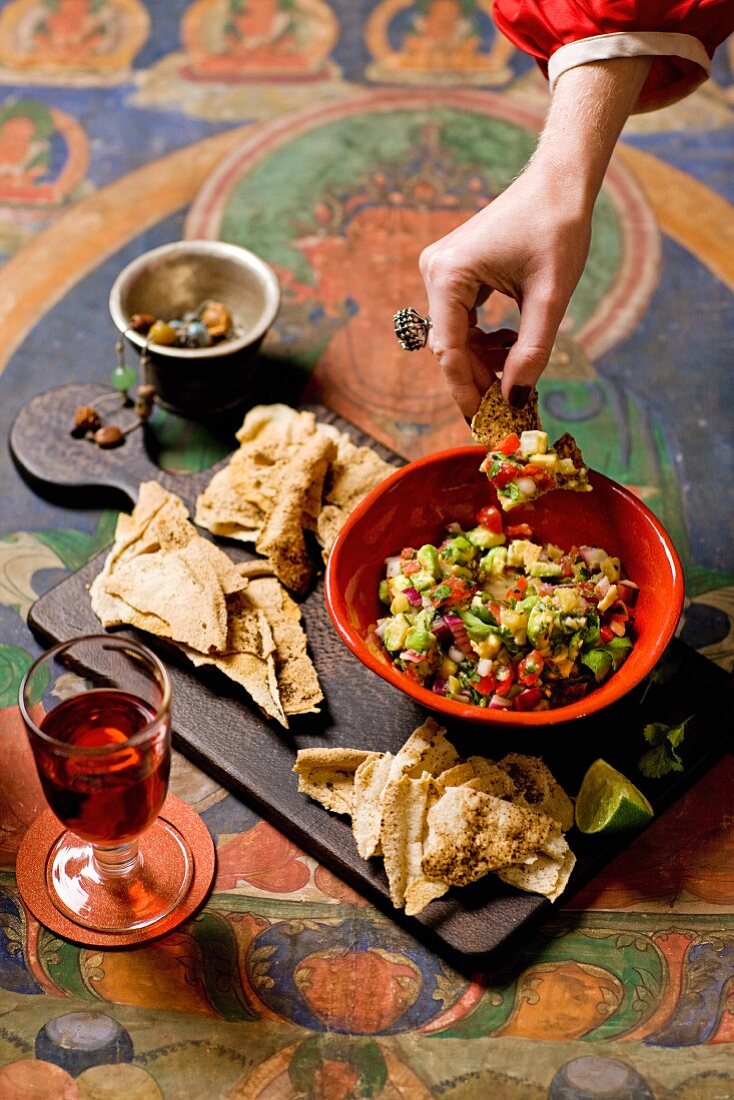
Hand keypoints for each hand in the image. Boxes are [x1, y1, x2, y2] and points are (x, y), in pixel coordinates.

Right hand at [419, 157, 591, 418]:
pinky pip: (461, 319)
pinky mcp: (453, 271)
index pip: (448, 350)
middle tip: (508, 406)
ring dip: (483, 359)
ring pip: (455, 336)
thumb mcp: (551, 297)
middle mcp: (434, 272)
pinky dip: (484, 338)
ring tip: (517, 366)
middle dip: (477, 378)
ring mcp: (440, 270)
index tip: (483, 422)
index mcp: (449, 275)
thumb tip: (515, 399)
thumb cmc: (558, 230)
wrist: (559, 182)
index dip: (465, 390)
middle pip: (449, 346)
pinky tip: (510, 341)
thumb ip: (532, 351)